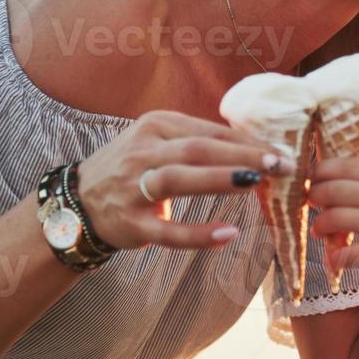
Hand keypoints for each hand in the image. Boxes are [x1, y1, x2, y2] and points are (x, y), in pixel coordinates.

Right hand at [76, 110, 289, 250]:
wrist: (77, 202)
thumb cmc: (131, 168)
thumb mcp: (157, 141)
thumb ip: (196, 140)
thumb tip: (253, 145)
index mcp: (155, 125)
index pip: (209, 130)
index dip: (247, 140)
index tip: (280, 149)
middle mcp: (142, 152)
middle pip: (198, 149)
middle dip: (243, 155)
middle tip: (280, 164)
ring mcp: (133, 187)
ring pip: (180, 178)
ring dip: (220, 179)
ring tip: (257, 182)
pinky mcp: (131, 223)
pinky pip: (167, 230)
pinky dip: (198, 233)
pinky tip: (228, 233)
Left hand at [307, 157, 358, 283]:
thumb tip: (336, 178)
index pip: (345, 165)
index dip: (321, 170)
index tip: (312, 178)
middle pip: (332, 189)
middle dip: (315, 196)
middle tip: (312, 203)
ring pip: (331, 218)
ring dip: (319, 226)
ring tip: (319, 231)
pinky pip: (342, 254)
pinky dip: (333, 258)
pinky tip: (334, 259)